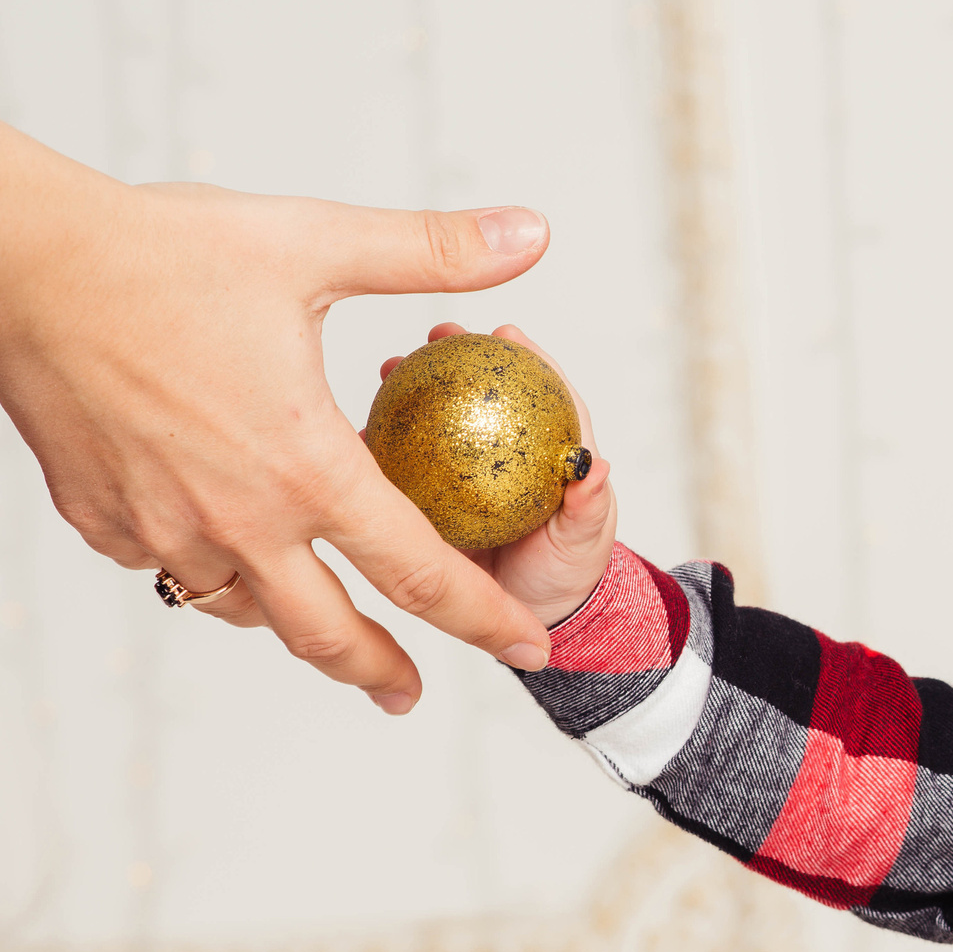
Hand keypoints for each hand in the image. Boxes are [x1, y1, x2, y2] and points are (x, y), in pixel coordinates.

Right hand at [0, 185, 559, 713]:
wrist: (22, 263)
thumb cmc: (167, 250)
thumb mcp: (317, 243)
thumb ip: (433, 250)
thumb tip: (533, 231)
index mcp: (305, 467)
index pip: (420, 573)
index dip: (485, 619)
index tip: (528, 648)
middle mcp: (236, 519)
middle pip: (326, 634)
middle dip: (377, 670)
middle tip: (406, 691)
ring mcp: (161, 528)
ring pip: (239, 606)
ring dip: (285, 618)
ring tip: (316, 618)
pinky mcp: (100, 519)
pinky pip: (164, 566)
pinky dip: (203, 565)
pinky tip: (215, 541)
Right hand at [376, 323, 617, 630]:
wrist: (529, 621)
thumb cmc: (567, 570)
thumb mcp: (583, 540)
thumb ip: (588, 505)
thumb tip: (594, 466)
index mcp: (546, 450)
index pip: (541, 390)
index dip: (525, 356)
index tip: (505, 330)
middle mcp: (500, 451)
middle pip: (480, 392)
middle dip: (457, 356)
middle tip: (435, 334)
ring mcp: (462, 472)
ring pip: (436, 421)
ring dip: (413, 391)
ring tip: (390, 369)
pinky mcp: (429, 499)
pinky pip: (405, 468)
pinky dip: (383, 448)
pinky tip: (358, 433)